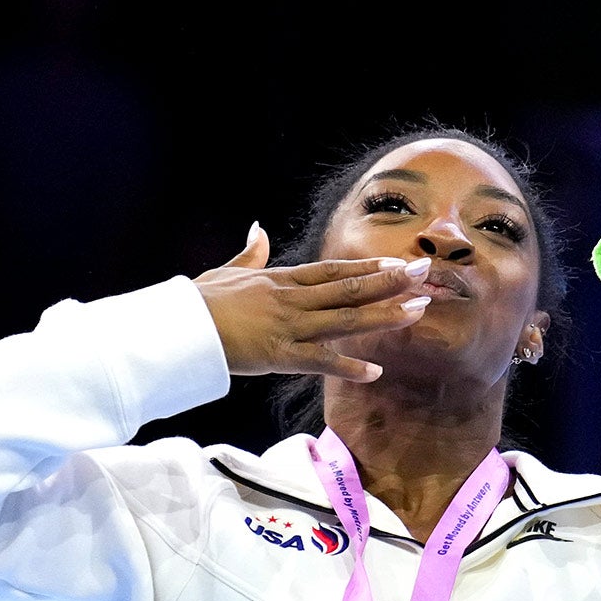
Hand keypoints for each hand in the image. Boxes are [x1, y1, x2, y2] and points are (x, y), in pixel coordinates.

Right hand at [193, 222, 431, 381]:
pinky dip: (348, 366)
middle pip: (349, 288)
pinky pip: (319, 361)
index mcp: (280, 281)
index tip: (398, 263)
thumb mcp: (225, 272)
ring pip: (344, 319)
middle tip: (426, 274)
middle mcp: (291, 300)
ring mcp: (287, 326)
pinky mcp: (277, 355)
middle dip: (391, 282)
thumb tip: (258, 229)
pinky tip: (376, 371)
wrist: (175, 328)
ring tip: (418, 311)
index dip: (369, 268)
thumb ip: (249, 254)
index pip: (334, 271)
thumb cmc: (195, 304)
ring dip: (383, 316)